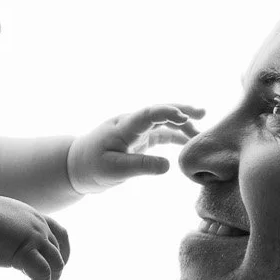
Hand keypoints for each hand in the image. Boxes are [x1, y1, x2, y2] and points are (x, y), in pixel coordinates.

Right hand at [0, 194, 70, 279]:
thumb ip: (2, 232)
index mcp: (30, 216)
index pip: (59, 234)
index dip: (62, 254)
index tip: (51, 271)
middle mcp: (38, 224)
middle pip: (60, 254)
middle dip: (53, 277)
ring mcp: (35, 236)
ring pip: (57, 265)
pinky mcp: (26, 250)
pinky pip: (44, 274)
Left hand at [67, 104, 203, 193]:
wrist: (77, 166)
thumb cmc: (92, 167)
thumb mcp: (115, 170)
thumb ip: (141, 166)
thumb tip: (168, 165)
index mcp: (124, 127)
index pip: (148, 114)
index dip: (166, 112)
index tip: (184, 116)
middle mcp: (132, 124)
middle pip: (159, 112)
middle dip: (181, 110)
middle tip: (202, 112)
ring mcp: (137, 130)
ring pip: (164, 122)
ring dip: (182, 124)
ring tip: (201, 133)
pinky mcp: (140, 139)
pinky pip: (162, 134)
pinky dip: (176, 136)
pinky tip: (190, 142)